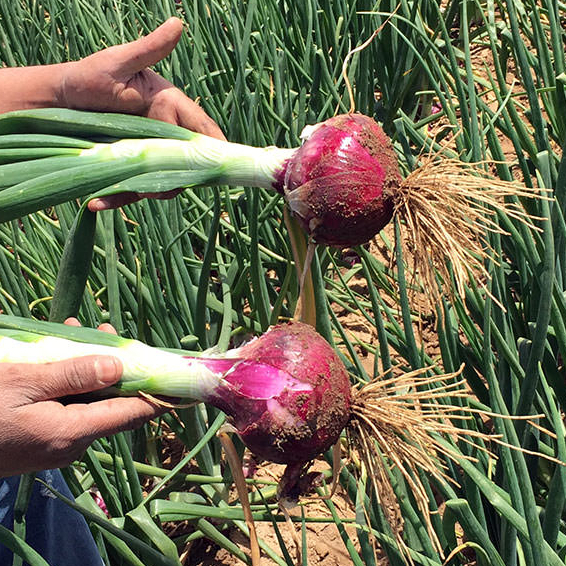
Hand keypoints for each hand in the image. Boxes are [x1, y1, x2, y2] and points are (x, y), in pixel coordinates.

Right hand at [0, 321, 163, 476]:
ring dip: (89, 371)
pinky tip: (58, 362)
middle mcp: (72, 445)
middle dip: (115, 367)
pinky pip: (70, 410)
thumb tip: (120, 367)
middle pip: (111, 404)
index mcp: (72, 432)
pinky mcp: (44, 442)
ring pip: (89, 404)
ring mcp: (57, 446)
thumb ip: (73, 376)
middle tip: (105, 333)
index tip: (176, 375)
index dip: (158, 394)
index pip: (132, 413)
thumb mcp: (24, 384)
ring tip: (76, 334)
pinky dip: (71, 385)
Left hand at [57, 17, 225, 211]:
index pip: (202, 130)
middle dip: (178, 177)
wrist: (59, 98)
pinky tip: (94, 201)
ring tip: (123, 191)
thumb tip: (178, 23)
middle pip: (187, 162)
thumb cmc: (89, 75)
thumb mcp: (118, 62)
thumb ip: (149, 49)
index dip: (214, 149)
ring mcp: (147, 153)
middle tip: (155, 186)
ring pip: (162, 179)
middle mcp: (164, 133)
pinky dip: (116, 197)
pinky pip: (130, 187)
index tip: (216, 165)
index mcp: (170, 107)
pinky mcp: (128, 167)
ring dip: (149, 190)